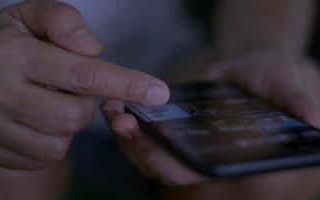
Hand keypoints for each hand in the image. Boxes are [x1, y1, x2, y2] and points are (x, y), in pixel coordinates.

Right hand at [0, 0, 168, 169]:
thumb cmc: (6, 43)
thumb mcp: (31, 16)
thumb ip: (64, 22)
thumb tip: (94, 50)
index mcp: (10, 54)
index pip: (82, 73)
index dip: (125, 83)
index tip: (158, 92)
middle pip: (75, 115)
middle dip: (84, 103)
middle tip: (67, 87)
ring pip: (60, 141)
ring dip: (67, 123)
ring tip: (47, 101)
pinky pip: (44, 157)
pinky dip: (52, 139)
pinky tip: (37, 120)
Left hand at [102, 48, 319, 185]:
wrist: (247, 67)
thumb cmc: (268, 77)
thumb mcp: (282, 83)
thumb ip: (294, 101)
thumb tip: (317, 121)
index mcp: (225, 156)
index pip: (196, 171)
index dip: (171, 162)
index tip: (149, 141)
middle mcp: (200, 157)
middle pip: (163, 167)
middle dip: (140, 148)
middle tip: (123, 121)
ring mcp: (181, 145)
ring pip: (146, 154)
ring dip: (125, 136)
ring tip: (113, 109)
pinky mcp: (167, 130)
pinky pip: (142, 134)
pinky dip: (126, 123)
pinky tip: (116, 104)